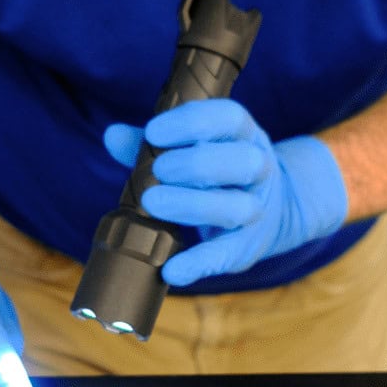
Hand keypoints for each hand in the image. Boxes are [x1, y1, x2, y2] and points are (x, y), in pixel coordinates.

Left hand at [104, 98, 347, 284]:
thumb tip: (113, 136)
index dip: (191, 123)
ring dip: (193, 205)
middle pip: (240, 161)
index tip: (153, 133)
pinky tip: (172, 269)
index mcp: (243, 134)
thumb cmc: (218, 171)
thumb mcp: (192, 148)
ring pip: (238, 206)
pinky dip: (198, 263)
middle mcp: (258, 167)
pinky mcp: (249, 245)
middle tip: (157, 172)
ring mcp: (257, 208)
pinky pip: (228, 254)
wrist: (274, 209)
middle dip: (194, 164)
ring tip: (153, 204)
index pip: (228, 118)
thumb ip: (153, 143)